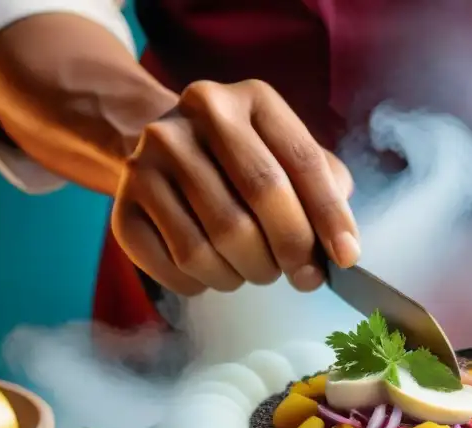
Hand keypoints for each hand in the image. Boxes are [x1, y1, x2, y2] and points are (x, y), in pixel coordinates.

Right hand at [111, 80, 358, 295]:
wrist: (165, 151)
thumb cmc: (245, 162)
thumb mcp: (289, 155)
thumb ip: (325, 189)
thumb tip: (341, 247)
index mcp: (251, 99)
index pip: (302, 160)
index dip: (329, 216)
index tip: (346, 258)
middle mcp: (196, 116)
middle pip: (259, 198)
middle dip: (290, 250)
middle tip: (300, 275)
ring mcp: (151, 158)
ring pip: (213, 243)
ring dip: (246, 273)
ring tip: (254, 269)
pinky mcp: (124, 205)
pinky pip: (174, 265)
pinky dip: (203, 284)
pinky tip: (212, 272)